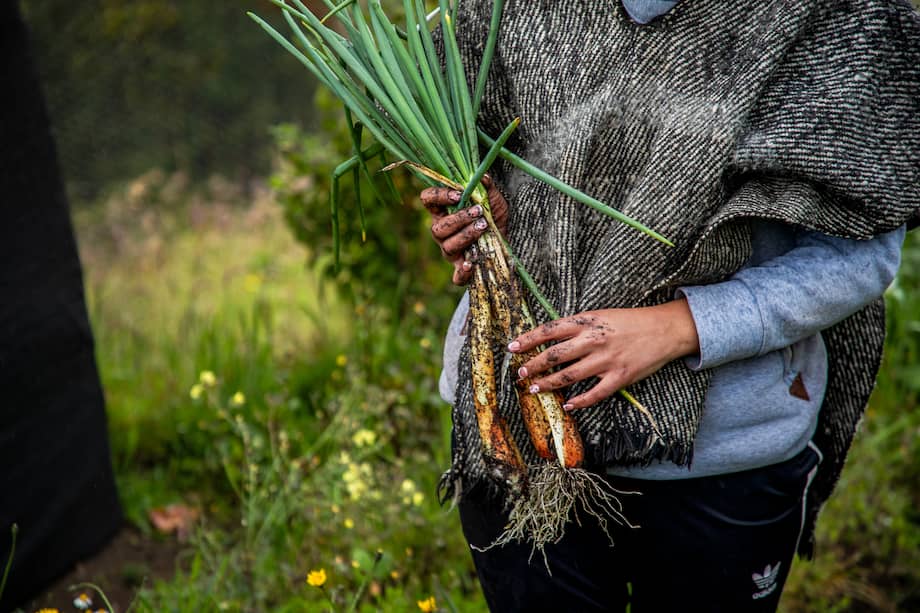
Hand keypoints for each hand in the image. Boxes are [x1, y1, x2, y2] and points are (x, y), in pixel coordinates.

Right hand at [420, 175, 508, 284]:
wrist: (509, 239)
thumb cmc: (494, 216)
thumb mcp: (494, 200)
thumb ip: (488, 187)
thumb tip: (482, 177)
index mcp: (443, 212)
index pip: (428, 200)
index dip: (438, 196)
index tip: (459, 193)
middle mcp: (442, 233)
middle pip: (437, 228)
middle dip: (458, 219)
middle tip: (478, 211)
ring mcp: (451, 252)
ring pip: (447, 246)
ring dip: (465, 235)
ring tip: (484, 226)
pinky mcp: (462, 269)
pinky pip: (456, 276)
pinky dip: (462, 273)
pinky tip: (471, 264)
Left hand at [508, 300, 699, 410]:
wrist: (665, 329)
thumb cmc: (630, 321)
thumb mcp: (601, 315)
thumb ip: (578, 326)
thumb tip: (551, 337)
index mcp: (587, 321)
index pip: (550, 330)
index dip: (528, 339)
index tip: (512, 346)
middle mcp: (593, 340)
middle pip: (555, 355)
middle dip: (534, 365)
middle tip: (521, 372)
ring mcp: (606, 360)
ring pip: (569, 375)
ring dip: (549, 383)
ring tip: (535, 388)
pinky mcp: (620, 377)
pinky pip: (594, 394)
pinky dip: (579, 402)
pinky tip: (568, 406)